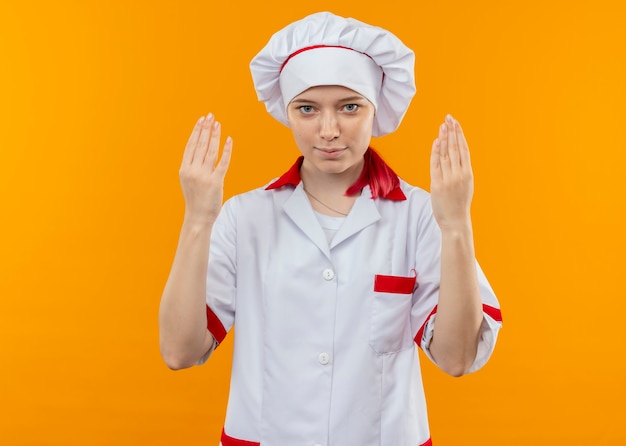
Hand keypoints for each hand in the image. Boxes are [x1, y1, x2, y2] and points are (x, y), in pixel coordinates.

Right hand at [179, 113, 232, 224]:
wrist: (198, 217)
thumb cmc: (195, 199)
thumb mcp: (188, 180)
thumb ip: (193, 166)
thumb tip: (201, 151)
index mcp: (184, 169)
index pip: (191, 145)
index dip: (197, 131)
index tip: (201, 120)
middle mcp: (193, 170)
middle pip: (200, 145)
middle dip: (206, 129)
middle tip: (211, 116)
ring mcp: (204, 176)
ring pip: (210, 151)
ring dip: (215, 136)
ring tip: (218, 124)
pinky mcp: (216, 182)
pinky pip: (222, 163)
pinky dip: (226, 150)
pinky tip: (228, 140)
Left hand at [430, 114, 473, 232]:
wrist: (455, 222)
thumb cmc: (458, 204)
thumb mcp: (464, 185)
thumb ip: (460, 170)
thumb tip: (454, 154)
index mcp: (468, 173)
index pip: (464, 149)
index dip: (459, 134)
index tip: (456, 123)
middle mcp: (459, 174)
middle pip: (455, 148)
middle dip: (452, 131)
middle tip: (448, 118)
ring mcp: (449, 179)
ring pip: (446, 154)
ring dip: (444, 138)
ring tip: (443, 125)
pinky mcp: (438, 185)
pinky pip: (436, 165)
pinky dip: (436, 152)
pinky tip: (436, 141)